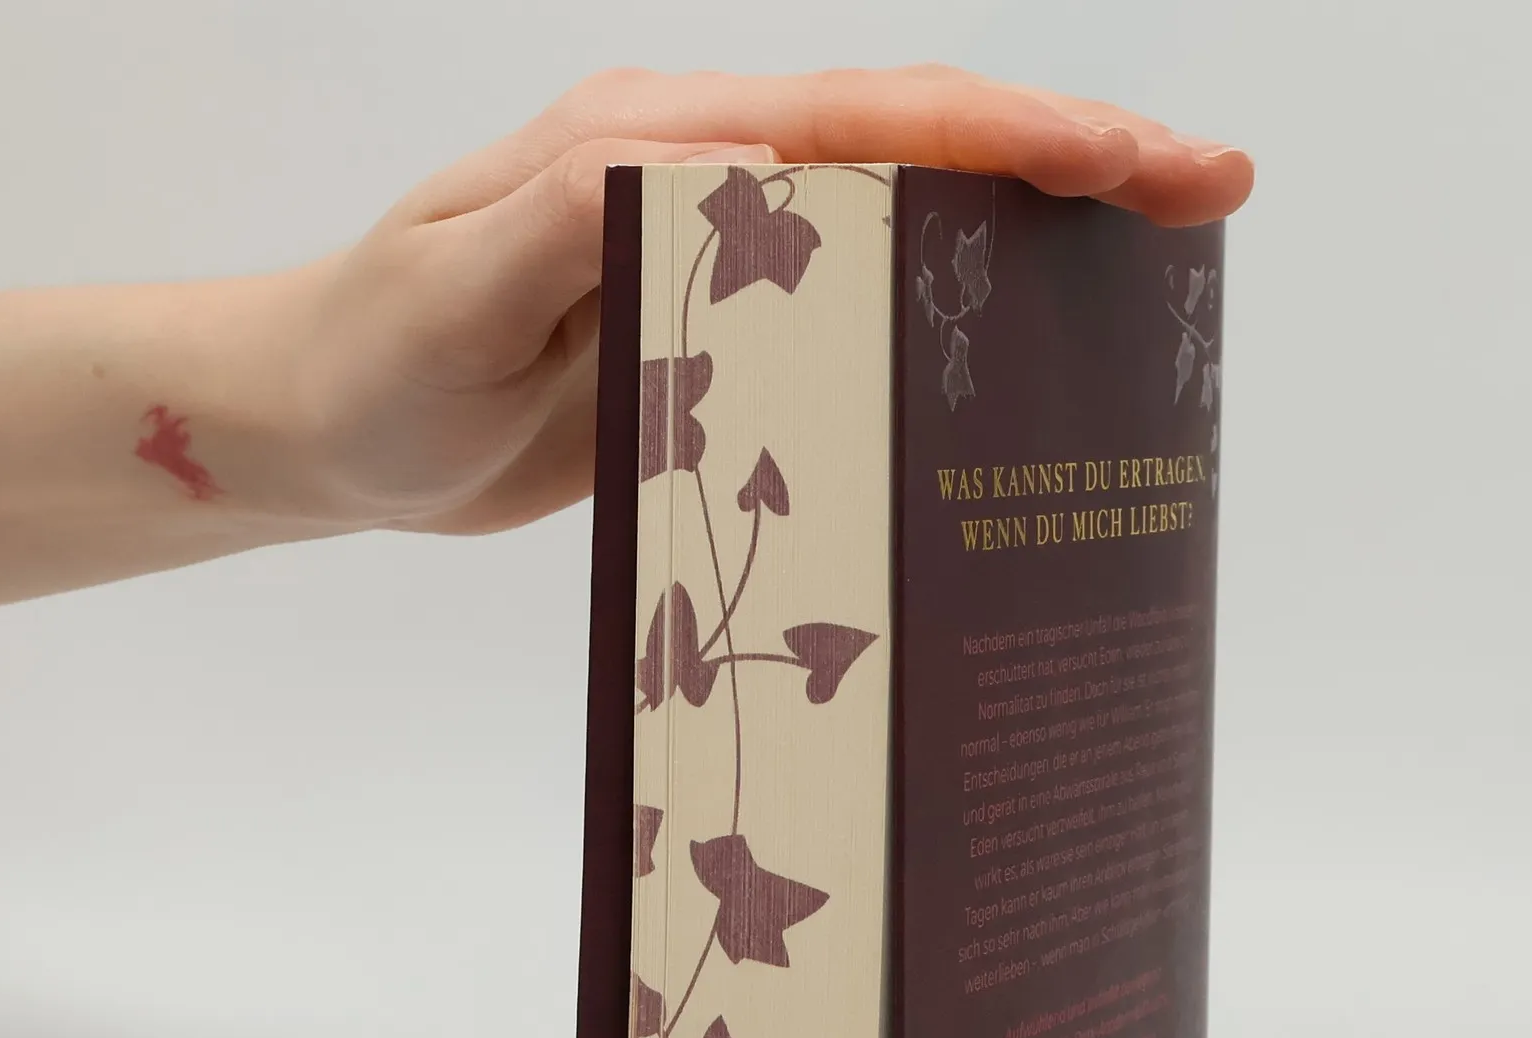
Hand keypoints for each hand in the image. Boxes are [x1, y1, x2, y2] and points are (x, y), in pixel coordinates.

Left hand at [284, 67, 1253, 536]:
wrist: (326, 421)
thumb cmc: (379, 363)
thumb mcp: (456, 298)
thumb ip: (575, 230)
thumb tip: (722, 171)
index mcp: (658, 149)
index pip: (865, 122)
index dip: (1009, 134)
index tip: (1130, 161)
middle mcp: (708, 180)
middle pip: (920, 149)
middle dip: (1071, 161)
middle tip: (1205, 190)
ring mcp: (723, 256)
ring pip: (907, 225)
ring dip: (1032, 234)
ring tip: (1155, 257)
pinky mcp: (721, 332)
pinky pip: (860, 311)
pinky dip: (953, 314)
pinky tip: (1016, 352)